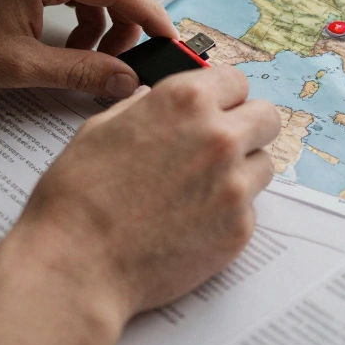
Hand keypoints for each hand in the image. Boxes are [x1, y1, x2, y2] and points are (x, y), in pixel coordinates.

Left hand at [0, 0, 177, 97]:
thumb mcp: (20, 67)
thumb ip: (82, 72)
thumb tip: (123, 81)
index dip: (151, 16)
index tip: (168, 39)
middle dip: (127, 15)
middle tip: (122, 55)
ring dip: (103, 12)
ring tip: (88, 52)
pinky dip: (80, 4)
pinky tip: (66, 36)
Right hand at [0, 66, 280, 344]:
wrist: (78, 264)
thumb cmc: (78, 197)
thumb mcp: (100, 128)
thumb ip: (144, 108)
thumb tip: (156, 102)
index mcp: (184, 101)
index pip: (235, 81)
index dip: (222, 95)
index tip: (215, 108)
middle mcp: (218, 137)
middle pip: (266, 117)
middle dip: (246, 126)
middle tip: (220, 145)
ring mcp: (234, 186)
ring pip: (263, 164)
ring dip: (241, 170)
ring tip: (201, 187)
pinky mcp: (239, 229)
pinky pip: (249, 209)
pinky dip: (227, 213)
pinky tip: (191, 221)